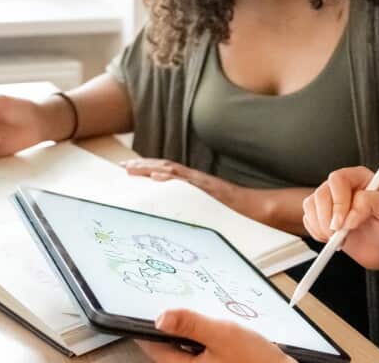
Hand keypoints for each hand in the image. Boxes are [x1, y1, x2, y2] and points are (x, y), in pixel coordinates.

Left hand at [120, 158, 238, 206]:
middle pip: (165, 166)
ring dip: (151, 168)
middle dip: (142, 166)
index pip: (166, 170)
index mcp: (193, 183)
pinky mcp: (209, 190)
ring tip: (132, 168)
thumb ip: (191, 204)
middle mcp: (195, 179)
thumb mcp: (207, 206)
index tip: (128, 168)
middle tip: (122, 166)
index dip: (147, 168)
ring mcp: (202, 183)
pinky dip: (172, 178)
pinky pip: (188, 183)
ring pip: (173, 171)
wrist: (256, 209)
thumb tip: (171, 209)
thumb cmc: (233, 211)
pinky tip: (157, 176)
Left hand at [135, 309, 292, 362]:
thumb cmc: (256, 361)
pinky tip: (210, 326)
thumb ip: (191, 325)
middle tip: (170, 299)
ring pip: (184, 349)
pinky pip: (198, 353)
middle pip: (168, 348)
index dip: (145, 326)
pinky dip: (199, 339)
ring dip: (186, 331)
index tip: (141, 304)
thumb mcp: (223, 335)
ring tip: (193, 311)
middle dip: (170, 325)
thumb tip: (160, 318)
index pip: (153, 347)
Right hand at [302, 166, 378, 270]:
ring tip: (339, 239)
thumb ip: (374, 203)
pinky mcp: (321, 214)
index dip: (338, 202)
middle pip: (321, 193)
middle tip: (338, 236)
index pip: (338, 180)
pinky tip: (333, 240)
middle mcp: (342, 185)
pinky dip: (317, 233)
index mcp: (360, 177)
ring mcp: (330, 200)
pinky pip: (308, 219)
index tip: (345, 224)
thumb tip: (350, 215)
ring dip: (321, 226)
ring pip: (310, 205)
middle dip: (327, 218)